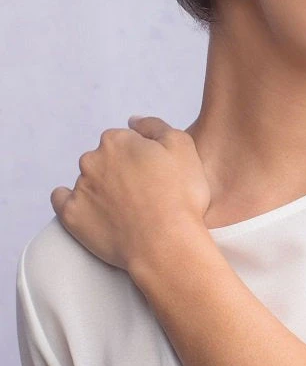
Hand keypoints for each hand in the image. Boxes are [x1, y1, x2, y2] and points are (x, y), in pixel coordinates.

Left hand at [50, 116, 211, 272]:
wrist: (165, 244)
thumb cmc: (179, 195)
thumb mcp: (182, 145)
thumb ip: (154, 126)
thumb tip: (133, 121)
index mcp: (117, 140)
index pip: (125, 139)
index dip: (141, 155)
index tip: (153, 171)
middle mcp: (92, 159)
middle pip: (104, 158)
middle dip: (119, 170)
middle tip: (143, 191)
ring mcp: (80, 188)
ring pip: (88, 180)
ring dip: (102, 188)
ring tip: (126, 209)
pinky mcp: (71, 216)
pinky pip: (62, 201)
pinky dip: (73, 202)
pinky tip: (89, 208)